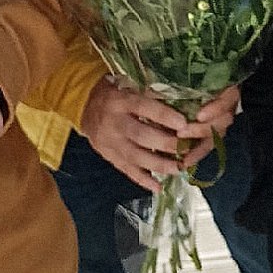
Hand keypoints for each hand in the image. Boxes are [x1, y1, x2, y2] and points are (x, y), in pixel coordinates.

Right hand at [80, 81, 240, 191]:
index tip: (184, 124)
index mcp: (120, 101)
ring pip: (136, 157)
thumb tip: (181, 103)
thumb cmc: (115, 93)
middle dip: (166, 144)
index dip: (164, 116)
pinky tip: (158, 187)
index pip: (144, 107)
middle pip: (141, 135)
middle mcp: (114, 122)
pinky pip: (126, 170)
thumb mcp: (129, 85)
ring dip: (159, 165)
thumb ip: (150, 94)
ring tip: (179, 169)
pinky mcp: (109, 156)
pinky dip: (143, 180)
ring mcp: (110, 142)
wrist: (85, 106)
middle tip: (187, 149)